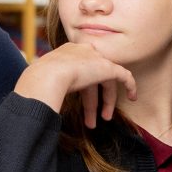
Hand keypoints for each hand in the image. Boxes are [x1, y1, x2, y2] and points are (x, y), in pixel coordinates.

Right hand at [12, 43, 136, 129]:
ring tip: (105, 119)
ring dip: (106, 101)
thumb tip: (39, 104)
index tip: (83, 101)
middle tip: (93, 119)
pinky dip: (130, 86)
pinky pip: (124, 75)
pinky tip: (133, 97)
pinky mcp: (107, 67)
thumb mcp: (42, 83)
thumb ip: (49, 88)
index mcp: (66, 53)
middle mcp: (82, 51)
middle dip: (94, 100)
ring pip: (107, 80)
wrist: (47, 75)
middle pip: (92, 77)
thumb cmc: (38, 83)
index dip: (83, 87)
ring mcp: (95, 58)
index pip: (79, 70)